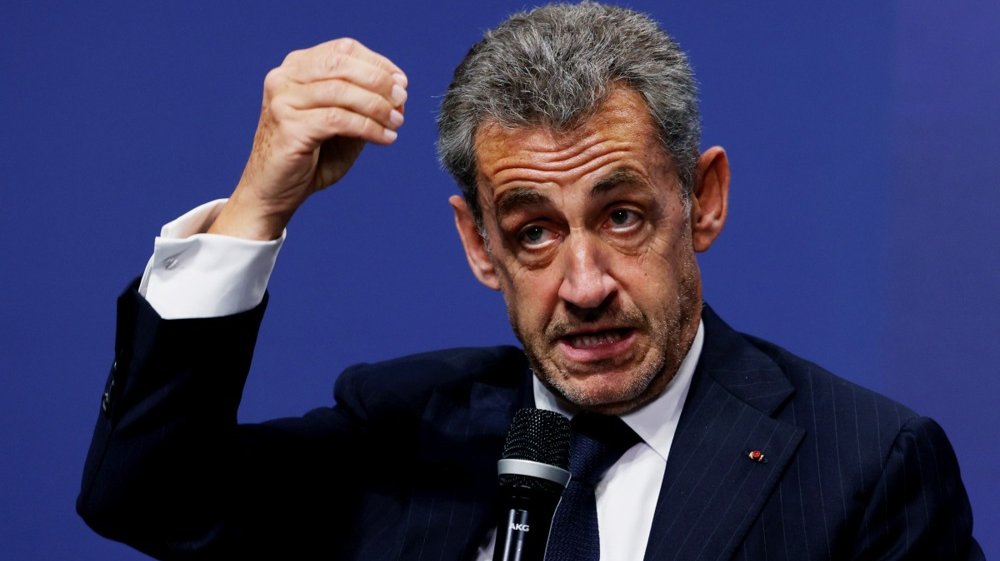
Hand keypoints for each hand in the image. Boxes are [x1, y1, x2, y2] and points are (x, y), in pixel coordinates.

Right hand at [209, 38, 406, 239]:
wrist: (274, 193)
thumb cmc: (309, 158)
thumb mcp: (342, 125)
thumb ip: (363, 106)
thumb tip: (399, 94)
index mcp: (296, 68)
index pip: (342, 49)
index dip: (377, 63)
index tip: (401, 82)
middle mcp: (284, 78)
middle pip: (341, 64)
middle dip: (378, 80)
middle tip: (402, 100)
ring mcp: (282, 101)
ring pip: (341, 91)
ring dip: (377, 106)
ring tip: (397, 122)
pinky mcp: (288, 126)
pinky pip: (338, 120)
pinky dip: (368, 128)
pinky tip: (385, 138)